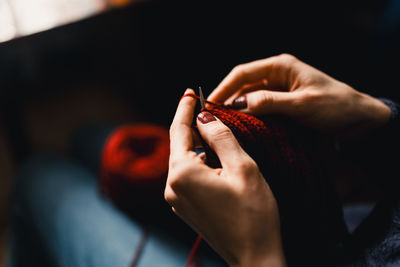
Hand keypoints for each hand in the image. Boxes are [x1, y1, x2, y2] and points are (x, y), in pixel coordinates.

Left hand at [165, 89, 285, 266]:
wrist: (254, 257)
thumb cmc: (254, 214)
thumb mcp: (243, 168)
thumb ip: (221, 137)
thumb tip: (204, 118)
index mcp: (182, 173)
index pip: (179, 130)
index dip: (185, 108)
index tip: (190, 91)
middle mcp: (172, 186)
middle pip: (179, 145)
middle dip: (192, 126)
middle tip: (207, 108)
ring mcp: (176, 199)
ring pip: (184, 160)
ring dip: (198, 144)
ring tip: (215, 131)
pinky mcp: (185, 207)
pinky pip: (188, 175)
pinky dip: (199, 161)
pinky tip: (215, 158)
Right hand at [208, 54, 391, 138]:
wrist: (360, 120)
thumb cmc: (336, 106)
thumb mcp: (302, 105)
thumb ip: (269, 103)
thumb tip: (237, 105)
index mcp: (281, 66)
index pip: (242, 73)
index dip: (223, 87)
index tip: (209, 103)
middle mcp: (276, 75)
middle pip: (242, 85)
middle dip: (227, 100)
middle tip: (213, 119)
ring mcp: (278, 90)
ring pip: (249, 98)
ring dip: (237, 110)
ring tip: (225, 126)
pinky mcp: (282, 104)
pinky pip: (259, 108)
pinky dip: (250, 117)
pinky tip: (243, 129)